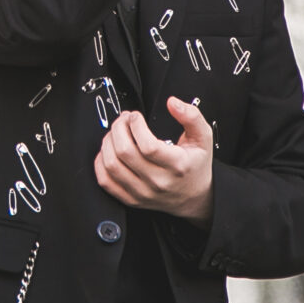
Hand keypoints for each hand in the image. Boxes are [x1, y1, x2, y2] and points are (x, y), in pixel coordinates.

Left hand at [93, 97, 213, 224]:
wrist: (194, 197)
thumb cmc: (195, 164)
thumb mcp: (203, 138)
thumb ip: (191, 116)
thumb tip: (172, 103)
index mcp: (177, 165)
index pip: (148, 146)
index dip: (136, 126)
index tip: (136, 116)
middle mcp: (159, 182)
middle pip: (125, 153)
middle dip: (118, 128)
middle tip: (123, 120)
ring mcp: (143, 193)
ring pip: (112, 166)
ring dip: (108, 143)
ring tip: (115, 133)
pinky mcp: (131, 200)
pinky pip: (106, 182)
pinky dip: (100, 163)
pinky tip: (109, 151)